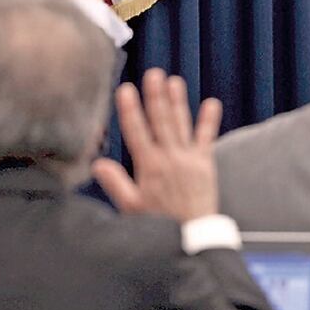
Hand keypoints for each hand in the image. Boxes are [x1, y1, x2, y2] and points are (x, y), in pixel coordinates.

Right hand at [93, 69, 222, 222]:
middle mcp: (170, 158)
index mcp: (149, 167)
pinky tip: (212, 102)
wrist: (192, 236)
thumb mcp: (130, 207)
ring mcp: (189, 159)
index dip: (130, 109)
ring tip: (174, 81)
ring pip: (181, 124)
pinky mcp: (205, 163)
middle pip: (161, 121)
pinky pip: (207, 138)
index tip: (126, 89)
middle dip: (156, 96)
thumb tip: (97, 163)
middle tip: (154, 74)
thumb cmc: (158, 223)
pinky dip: (209, 120)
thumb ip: (115, 183)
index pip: (136, 132)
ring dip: (178, 101)